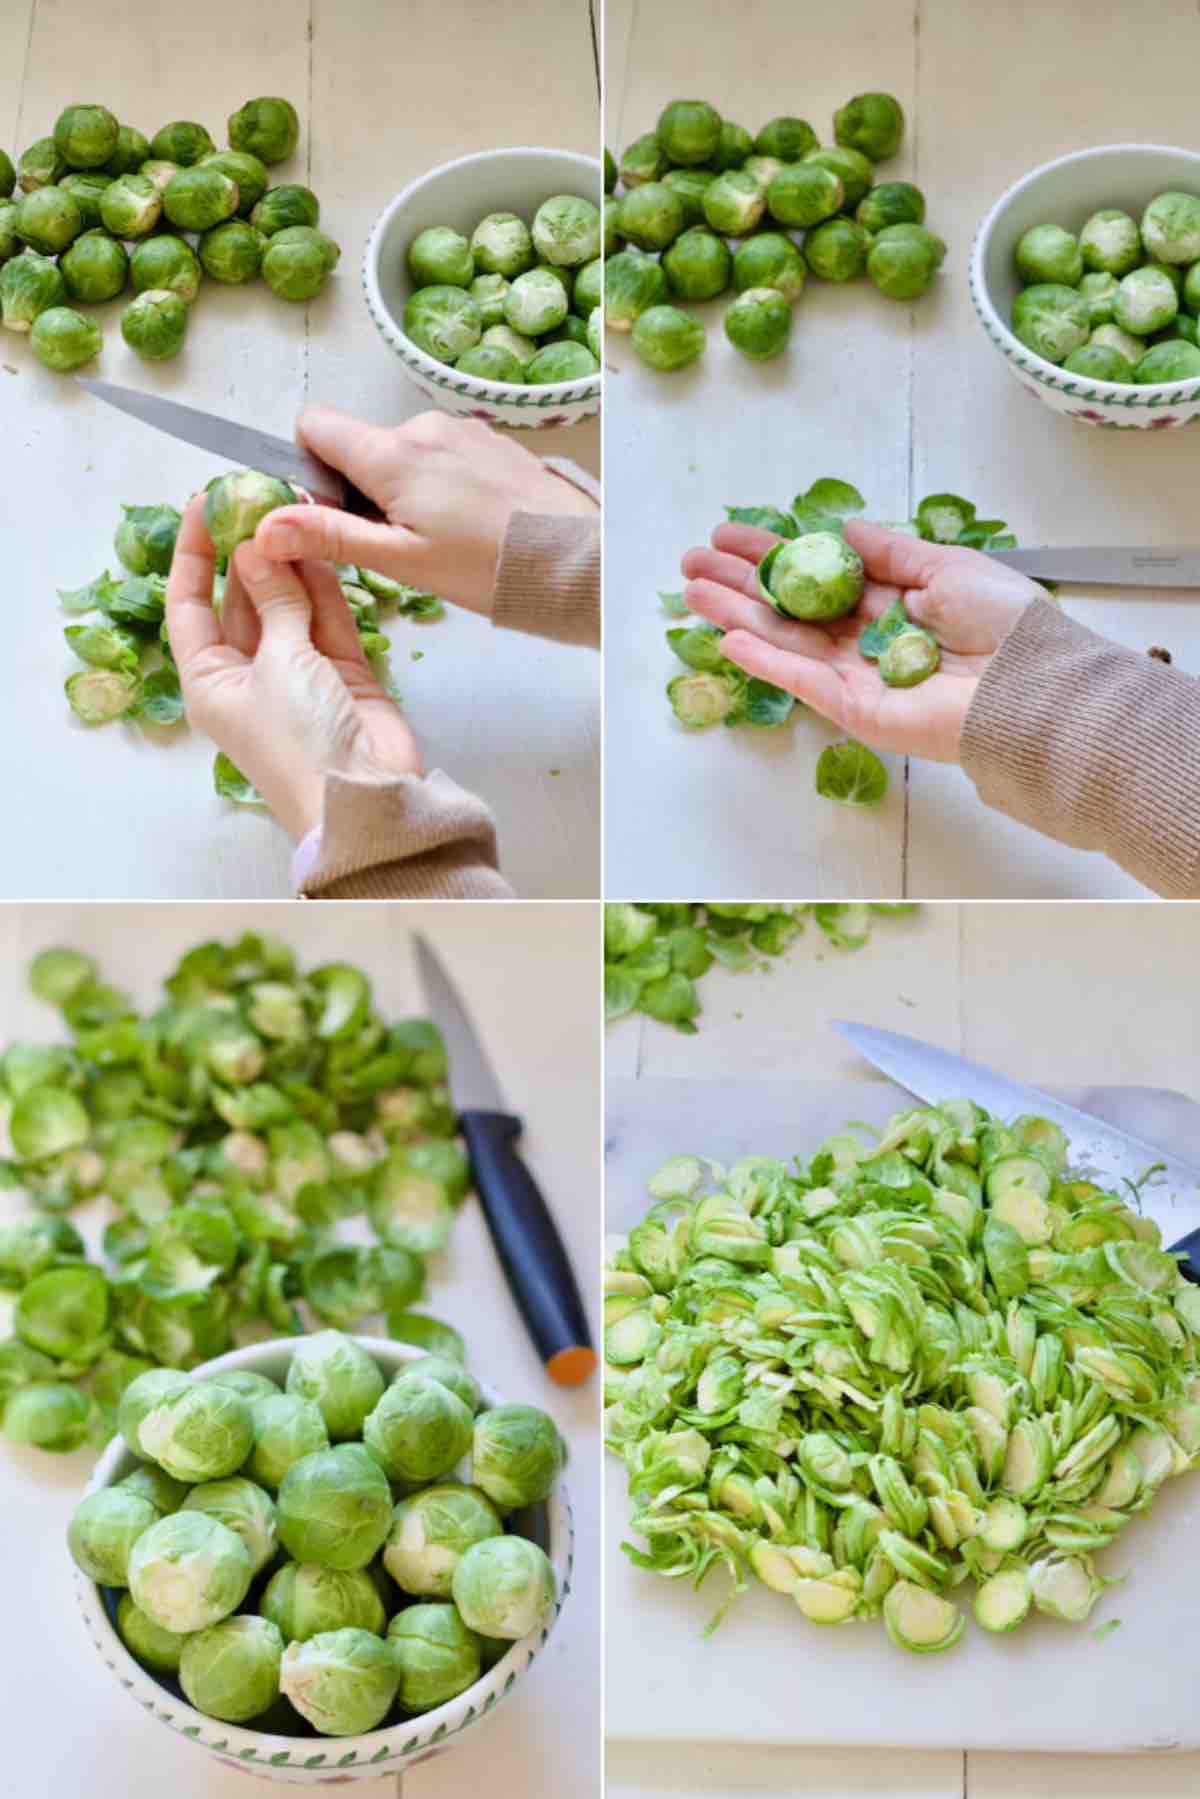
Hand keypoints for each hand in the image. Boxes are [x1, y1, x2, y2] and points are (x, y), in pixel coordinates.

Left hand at [167, 495, 420, 840]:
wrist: (367, 798)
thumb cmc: (303, 744)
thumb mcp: (279, 663)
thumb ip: (275, 599)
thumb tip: (256, 546)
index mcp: (211, 680)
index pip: (190, 605)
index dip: (194, 553)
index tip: (206, 504)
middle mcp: (249, 674)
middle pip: (243, 599)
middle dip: (251, 549)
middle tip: (263, 496)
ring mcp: (298, 672)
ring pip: (289, 603)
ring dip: (291, 561)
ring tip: (295, 507)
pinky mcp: (342, 672)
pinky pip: (328, 618)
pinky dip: (326, 585)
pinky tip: (322, 541)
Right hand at [254, 405, 596, 614]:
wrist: (574, 559)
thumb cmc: (488, 566)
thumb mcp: (401, 561)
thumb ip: (330, 536)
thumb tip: (263, 526)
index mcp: (392, 453)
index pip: (314, 424)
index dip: (309, 465)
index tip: (329, 508)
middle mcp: (423, 427)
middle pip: (361, 445)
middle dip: (362, 489)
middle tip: (397, 543)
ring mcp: (461, 429)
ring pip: (403, 452)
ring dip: (404, 490)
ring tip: (441, 539)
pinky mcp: (491, 440)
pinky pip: (443, 454)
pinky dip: (440, 485)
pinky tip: (468, 524)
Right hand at [682, 518, 1045, 761]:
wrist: (1031, 686)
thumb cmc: (1004, 625)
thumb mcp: (948, 567)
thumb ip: (891, 552)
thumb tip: (843, 528)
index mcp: (893, 603)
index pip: (820, 574)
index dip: (774, 553)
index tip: (730, 536)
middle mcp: (868, 640)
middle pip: (791, 608)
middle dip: (741, 584)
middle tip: (692, 563)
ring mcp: (858, 678)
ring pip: (787, 640)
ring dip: (737, 616)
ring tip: (692, 592)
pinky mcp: (857, 710)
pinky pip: (804, 681)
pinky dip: (766, 660)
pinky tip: (729, 638)